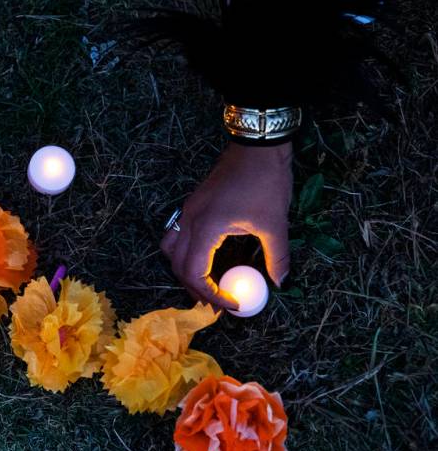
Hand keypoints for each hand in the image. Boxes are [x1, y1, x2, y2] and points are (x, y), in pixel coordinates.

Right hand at [161, 141, 292, 308]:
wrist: (256, 145)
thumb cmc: (265, 181)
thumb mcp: (275, 223)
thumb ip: (276, 256)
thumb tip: (279, 282)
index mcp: (206, 228)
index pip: (195, 273)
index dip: (210, 294)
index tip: (231, 304)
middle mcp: (189, 220)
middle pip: (177, 265)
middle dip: (194, 288)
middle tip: (216, 303)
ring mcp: (188, 210)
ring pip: (170, 248)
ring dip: (184, 269)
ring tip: (205, 282)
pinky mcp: (193, 204)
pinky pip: (178, 234)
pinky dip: (187, 252)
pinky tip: (208, 256)